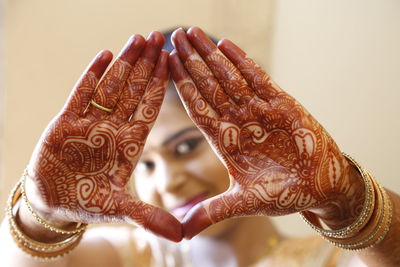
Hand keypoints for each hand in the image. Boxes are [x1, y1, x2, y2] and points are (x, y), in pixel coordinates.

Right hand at [26, 32, 181, 241]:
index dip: (161, 85)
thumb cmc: (88, 203)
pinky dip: (91, 75)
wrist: (53, 202)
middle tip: (159, 37)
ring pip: (111, 86)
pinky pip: (80, 94)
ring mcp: (90, 122)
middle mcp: (113, 128)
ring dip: (124, 63)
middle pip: (134, 90)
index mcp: (130, 143)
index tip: (173, 61)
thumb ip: (148, 217)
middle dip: (146, 64)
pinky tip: (104, 55)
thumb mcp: (120, 210)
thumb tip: (181, 236)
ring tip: (137, 38)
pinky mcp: (66, 122)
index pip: (150, 108)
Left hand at [169, 27, 363, 238]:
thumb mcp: (244, 203)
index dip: (181, 87)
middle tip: (173, 36)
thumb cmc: (284, 196)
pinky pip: (258, 78)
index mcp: (225, 141)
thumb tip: (180, 232)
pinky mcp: (282, 104)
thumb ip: (212, 212)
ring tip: (193, 33)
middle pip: (208, 86)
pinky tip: (226, 44)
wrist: (320, 188)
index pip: (197, 108)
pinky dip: (243, 62)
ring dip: (211, 55)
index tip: (164, 66)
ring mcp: (259, 111)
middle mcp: (238, 122)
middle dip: (191, 62)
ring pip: (229, 77)